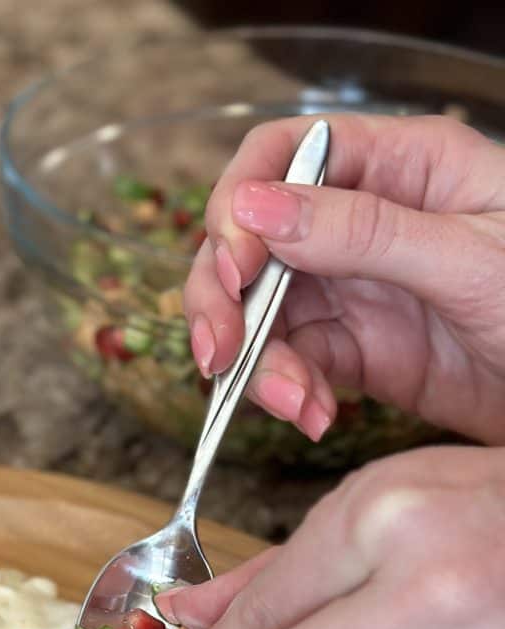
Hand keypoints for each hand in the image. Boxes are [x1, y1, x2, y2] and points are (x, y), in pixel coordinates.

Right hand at [184, 113, 504, 444]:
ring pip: (258, 313)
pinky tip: (314, 415)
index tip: (236, 265)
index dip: (239, 205)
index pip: (282, 156)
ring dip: (255, 363)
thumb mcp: (467, 257)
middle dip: (224, 299)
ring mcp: (348, 290)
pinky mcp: (348, 350)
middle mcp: (358, 224)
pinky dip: (285, 394)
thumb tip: (254, 208)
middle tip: (219, 352)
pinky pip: (287, 365)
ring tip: (291, 401)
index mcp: (396, 168)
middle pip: (250, 242)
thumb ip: (360, 231)